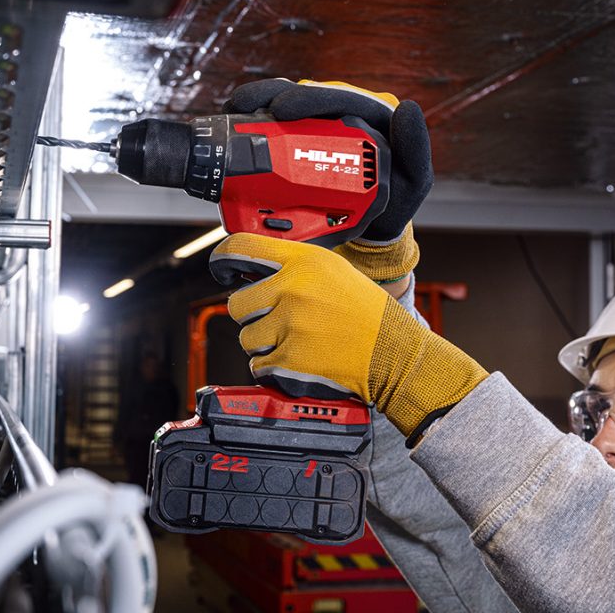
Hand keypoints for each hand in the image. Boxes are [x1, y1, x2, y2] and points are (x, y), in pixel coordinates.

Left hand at [210, 232, 486, 441]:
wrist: (393, 353)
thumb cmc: (365, 312)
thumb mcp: (333, 271)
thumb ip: (291, 266)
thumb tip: (247, 269)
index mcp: (303, 262)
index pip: (241, 248)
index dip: (223, 259)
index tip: (221, 268)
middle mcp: (292, 290)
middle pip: (237, 303)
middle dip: (252, 314)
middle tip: (277, 319)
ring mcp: (290, 326)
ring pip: (247, 338)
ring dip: (264, 343)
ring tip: (297, 339)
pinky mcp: (290, 360)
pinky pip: (259, 365)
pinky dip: (274, 367)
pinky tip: (299, 357)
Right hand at [224, 79, 432, 272]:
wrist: (373, 225)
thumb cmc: (396, 198)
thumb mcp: (413, 180)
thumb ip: (415, 149)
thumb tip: (407, 108)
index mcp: (368, 113)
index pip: (336, 97)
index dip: (309, 98)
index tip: (283, 110)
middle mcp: (341, 112)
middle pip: (304, 95)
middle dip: (275, 97)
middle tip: (253, 114)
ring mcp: (318, 125)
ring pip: (285, 101)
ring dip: (259, 101)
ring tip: (236, 110)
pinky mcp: (298, 138)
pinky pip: (274, 121)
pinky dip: (254, 117)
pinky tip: (235, 117)